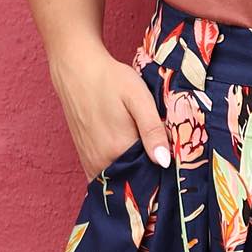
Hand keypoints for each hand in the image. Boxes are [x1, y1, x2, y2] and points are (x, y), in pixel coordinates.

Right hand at [54, 48, 172, 179]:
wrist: (76, 70)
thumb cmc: (110, 80)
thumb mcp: (139, 98)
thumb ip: (153, 130)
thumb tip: (164, 163)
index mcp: (119, 149)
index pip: (148, 176)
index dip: (163, 174)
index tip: (174, 167)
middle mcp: (101, 161)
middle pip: (132, 181)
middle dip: (148, 177)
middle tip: (162, 160)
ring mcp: (90, 161)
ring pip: (117, 180)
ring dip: (132, 176)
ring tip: (146, 160)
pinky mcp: (84, 156)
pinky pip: (103, 176)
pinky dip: (117, 173)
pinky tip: (128, 160)